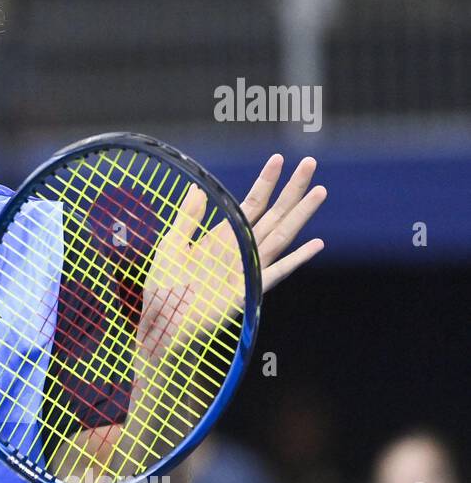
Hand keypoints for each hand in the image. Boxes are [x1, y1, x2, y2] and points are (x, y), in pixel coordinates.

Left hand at [136, 155, 326, 362]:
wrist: (163, 323)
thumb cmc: (164, 287)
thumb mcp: (171, 245)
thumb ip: (187, 218)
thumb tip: (200, 187)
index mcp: (224, 236)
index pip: (252, 203)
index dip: (267, 181)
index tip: (280, 159)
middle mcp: (242, 249)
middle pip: (274, 213)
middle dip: (292, 189)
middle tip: (310, 162)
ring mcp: (249, 269)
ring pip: (282, 235)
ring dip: (301, 214)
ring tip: (320, 190)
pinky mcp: (250, 291)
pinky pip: (277, 272)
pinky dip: (296, 259)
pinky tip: (316, 244)